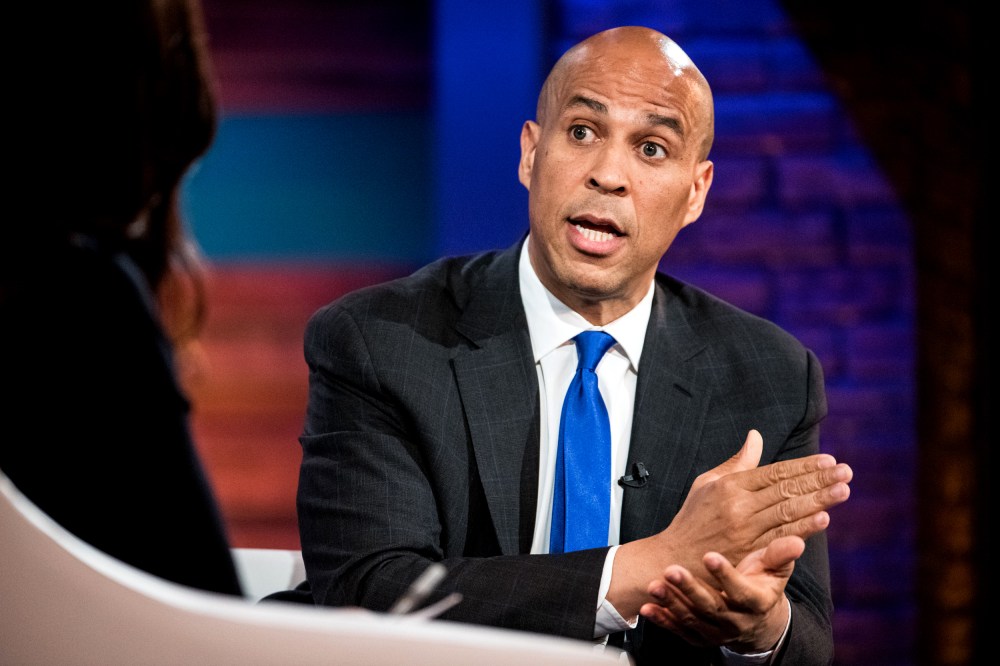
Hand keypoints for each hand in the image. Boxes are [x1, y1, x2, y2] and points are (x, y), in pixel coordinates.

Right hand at [609, 429, 851, 615]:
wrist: (673, 559)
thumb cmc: (692, 518)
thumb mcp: (707, 483)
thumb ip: (737, 462)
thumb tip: (756, 436)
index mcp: (730, 485)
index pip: (774, 472)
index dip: (803, 466)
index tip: (829, 461)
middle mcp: (738, 505)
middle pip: (786, 490)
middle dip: (819, 480)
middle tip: (846, 472)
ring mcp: (744, 529)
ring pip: (788, 511)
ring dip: (819, 501)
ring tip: (843, 490)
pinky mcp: (747, 552)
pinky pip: (780, 536)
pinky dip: (804, 527)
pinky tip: (824, 519)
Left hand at [638, 535, 802, 651]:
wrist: (757, 619)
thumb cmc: (764, 584)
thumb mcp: (776, 569)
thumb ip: (780, 554)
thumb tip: (797, 541)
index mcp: (756, 602)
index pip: (741, 591)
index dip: (726, 575)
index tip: (709, 556)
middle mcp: (736, 621)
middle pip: (711, 607)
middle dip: (690, 589)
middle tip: (671, 569)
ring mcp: (716, 631)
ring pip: (692, 619)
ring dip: (672, 603)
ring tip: (655, 585)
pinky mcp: (700, 637)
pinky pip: (680, 631)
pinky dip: (663, 621)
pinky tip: (648, 608)